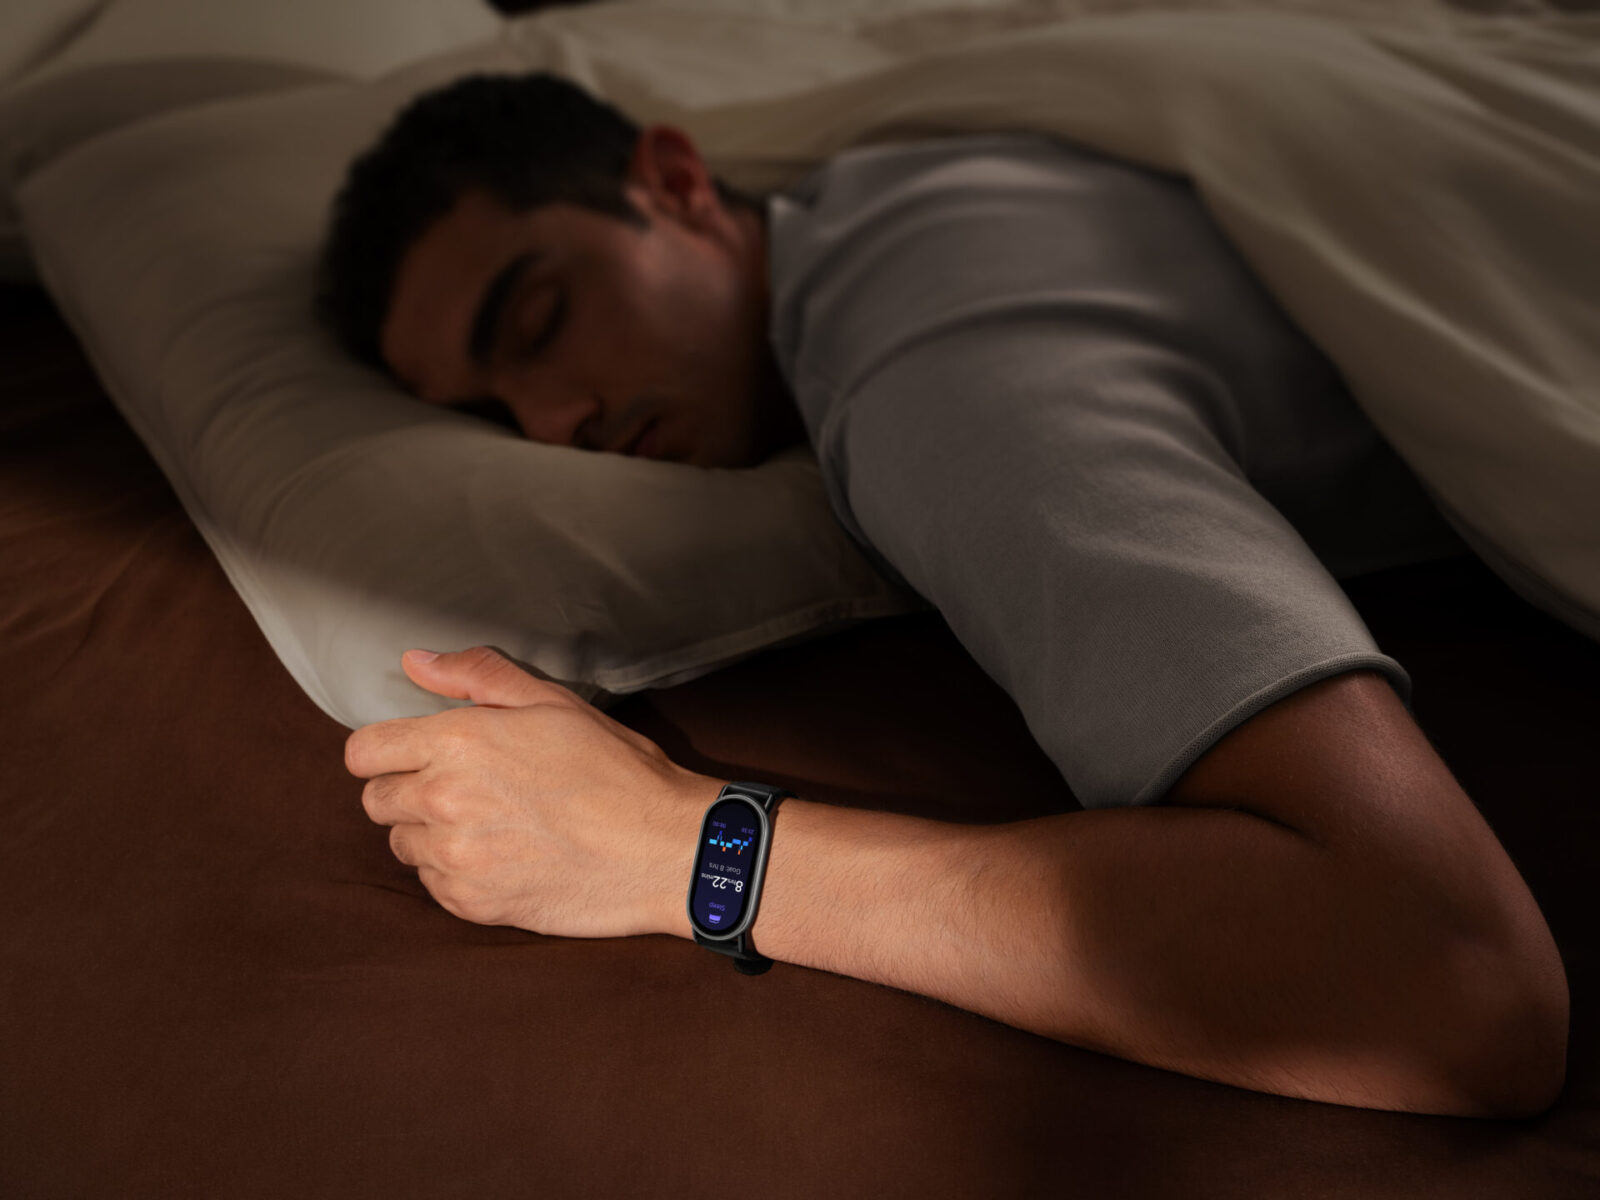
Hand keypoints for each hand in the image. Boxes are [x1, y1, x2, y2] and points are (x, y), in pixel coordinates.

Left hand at [345, 645, 716, 938]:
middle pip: (376, 800)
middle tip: (466, 788)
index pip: (363, 752)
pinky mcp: (471, 904)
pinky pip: (432, 885)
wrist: (663, 849)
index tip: (413, 755)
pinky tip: (504, 856)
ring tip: (491, 824)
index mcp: (458, 742)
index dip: (385, 750)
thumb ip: (476, 676)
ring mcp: (455, 858)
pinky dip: (457, 873)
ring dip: (432, 834)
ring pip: (402, 846)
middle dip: (409, 790)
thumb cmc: (616, 770)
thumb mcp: (553, 703)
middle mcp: (443, 801)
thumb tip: (414, 661)